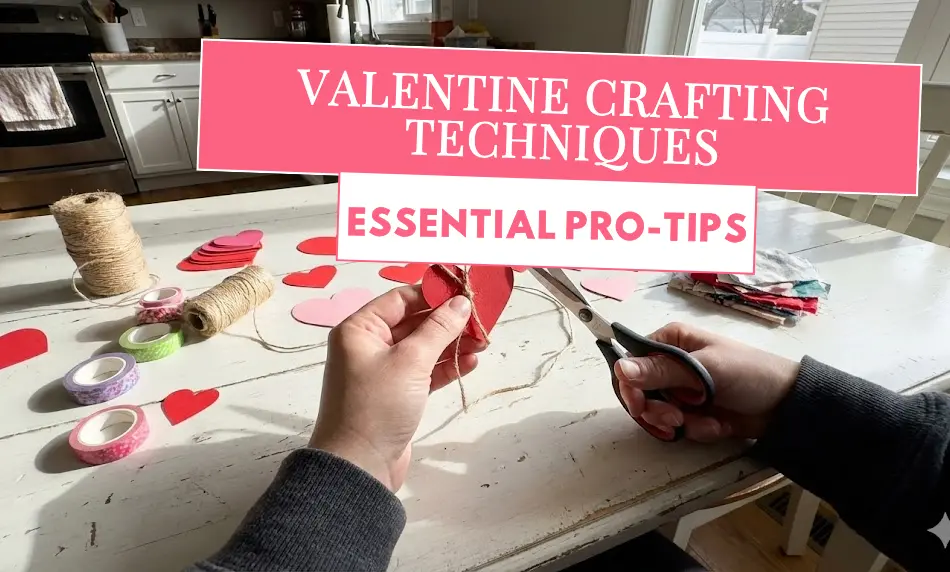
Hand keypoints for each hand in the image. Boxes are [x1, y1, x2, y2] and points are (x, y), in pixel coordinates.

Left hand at [309, 285, 485, 491]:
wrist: (359, 467)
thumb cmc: (377, 405)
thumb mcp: (411, 361)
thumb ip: (438, 328)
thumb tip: (461, 303)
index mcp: (360, 330)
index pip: (401, 299)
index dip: (433, 293)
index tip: (466, 292)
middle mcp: (368, 346)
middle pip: (414, 322)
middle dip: (448, 321)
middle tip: (482, 320)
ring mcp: (384, 372)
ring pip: (423, 348)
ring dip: (452, 344)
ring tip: (484, 342)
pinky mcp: (397, 395)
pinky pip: (425, 372)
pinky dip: (446, 366)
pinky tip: (472, 362)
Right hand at [614, 322, 800, 441]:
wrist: (785, 406)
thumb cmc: (749, 373)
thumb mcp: (705, 370)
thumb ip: (662, 371)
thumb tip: (621, 367)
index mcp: (671, 341)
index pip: (630, 364)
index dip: (629, 388)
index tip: (640, 407)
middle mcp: (670, 364)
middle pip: (639, 394)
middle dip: (658, 411)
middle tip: (678, 419)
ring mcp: (681, 389)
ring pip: (657, 414)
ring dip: (683, 423)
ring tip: (709, 422)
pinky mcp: (692, 412)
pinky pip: (678, 427)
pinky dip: (698, 430)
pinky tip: (719, 425)